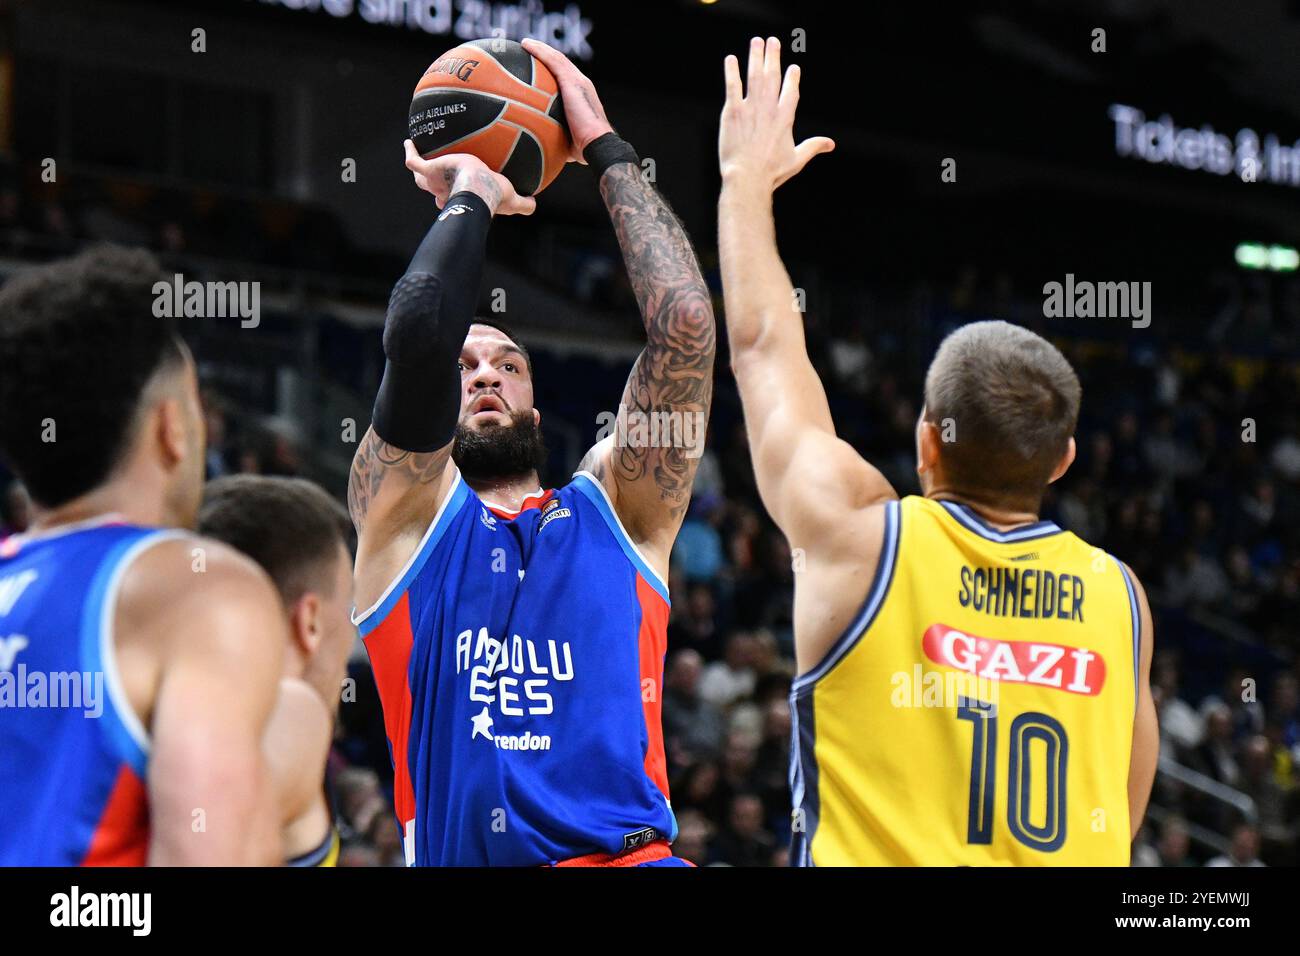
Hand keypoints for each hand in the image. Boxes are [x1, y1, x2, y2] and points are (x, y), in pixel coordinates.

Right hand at [402, 140, 535, 215]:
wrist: (477, 188)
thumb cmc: (493, 197)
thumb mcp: (512, 200)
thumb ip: (524, 204)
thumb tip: (535, 205)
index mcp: (461, 200)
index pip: (454, 201)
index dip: (454, 199)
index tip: (459, 192)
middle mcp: (444, 194)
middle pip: (434, 191)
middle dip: (434, 187)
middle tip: (437, 176)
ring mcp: (434, 182)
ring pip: (420, 178)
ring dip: (418, 168)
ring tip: (416, 155)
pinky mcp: (428, 169)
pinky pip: (413, 160)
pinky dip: (410, 152)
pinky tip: (408, 141)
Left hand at [521, 38, 611, 161]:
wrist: (597, 144)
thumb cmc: (583, 149)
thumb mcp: (565, 143)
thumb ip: (554, 139)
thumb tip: (537, 149)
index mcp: (580, 97)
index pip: (565, 79)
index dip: (552, 72)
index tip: (538, 70)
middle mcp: (581, 84)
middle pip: (561, 65)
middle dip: (546, 57)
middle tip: (529, 52)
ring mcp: (578, 81)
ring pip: (557, 58)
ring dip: (541, 49)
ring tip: (525, 44)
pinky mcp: (572, 80)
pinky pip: (553, 60)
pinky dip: (540, 51)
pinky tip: (526, 45)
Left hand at [719, 37, 833, 191]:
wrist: (748, 178)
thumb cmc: (772, 173)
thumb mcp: (797, 159)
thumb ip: (813, 146)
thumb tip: (831, 144)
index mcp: (785, 118)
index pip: (791, 91)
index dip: (792, 78)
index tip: (793, 67)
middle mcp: (769, 108)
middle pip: (772, 76)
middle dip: (773, 57)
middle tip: (772, 41)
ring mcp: (751, 108)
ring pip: (754, 76)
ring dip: (755, 57)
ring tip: (757, 42)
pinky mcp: (733, 112)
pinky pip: (733, 86)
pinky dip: (732, 72)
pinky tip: (731, 60)